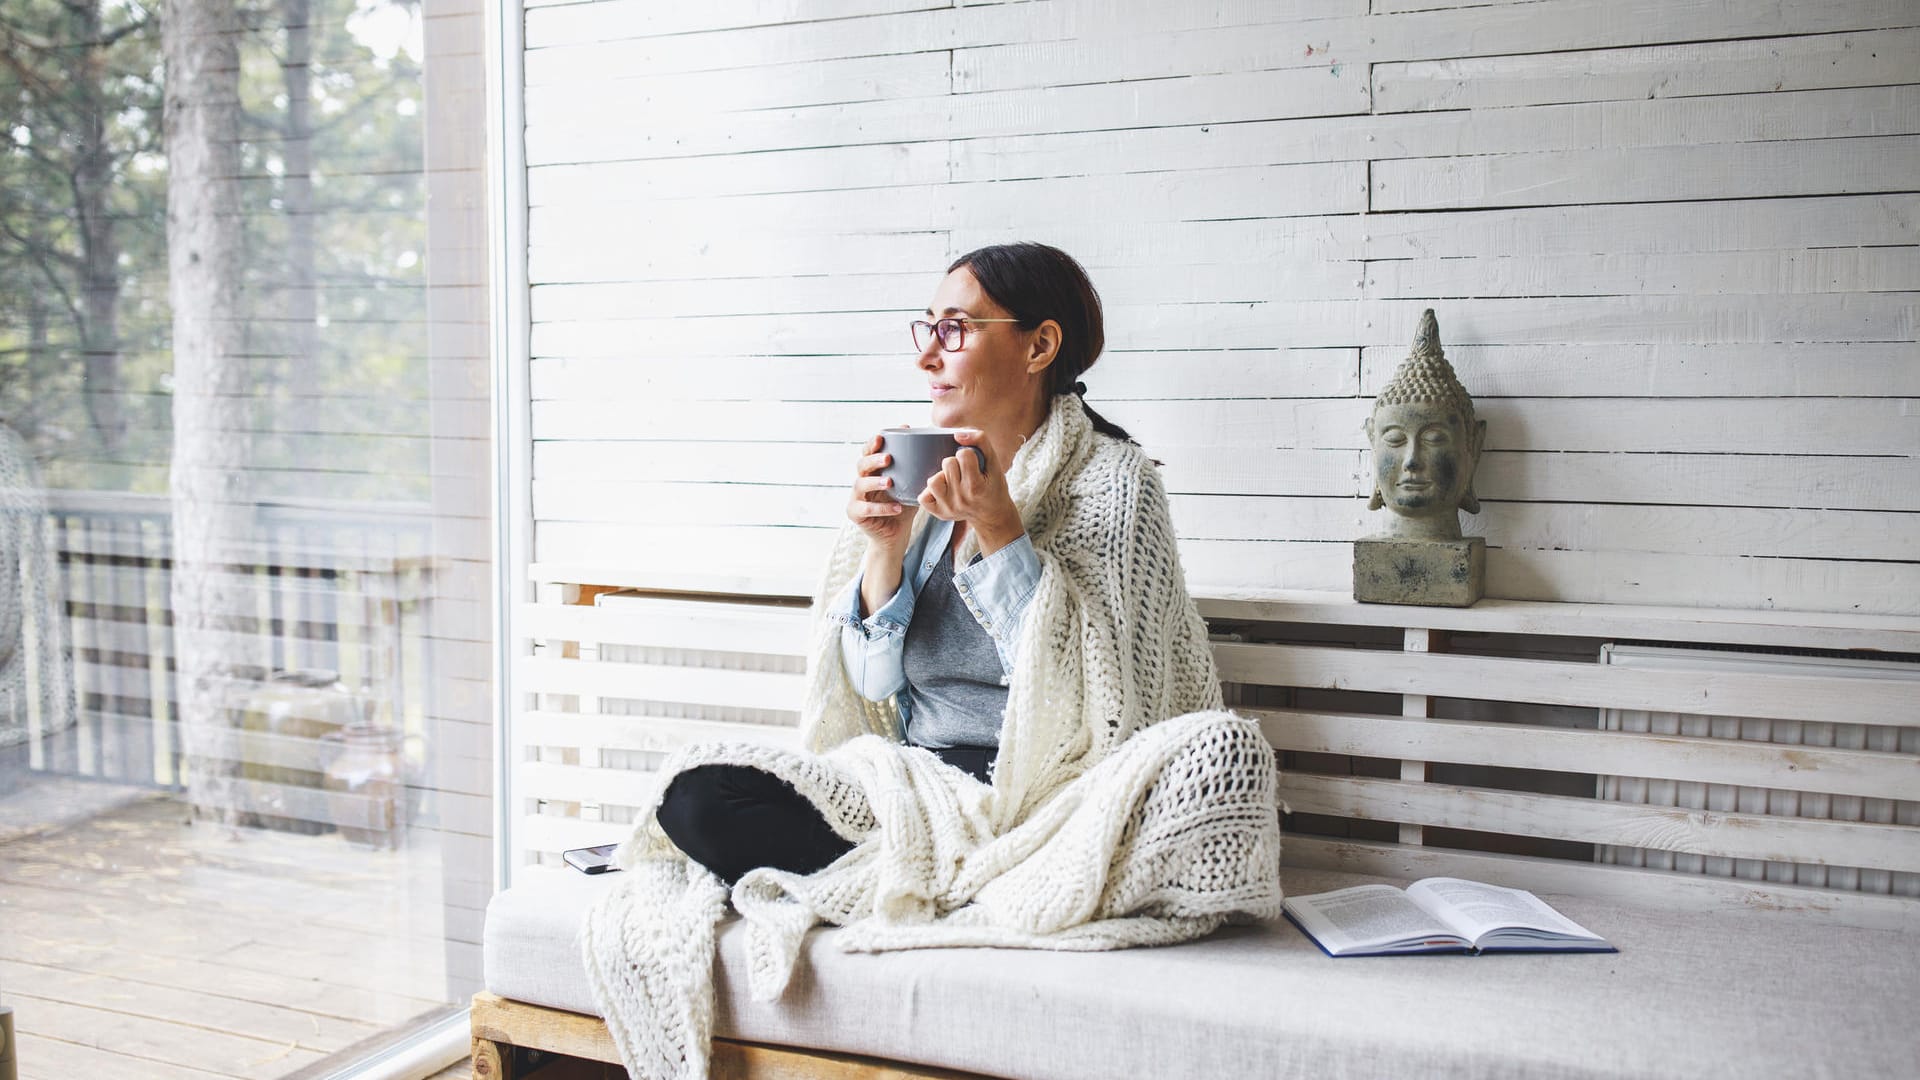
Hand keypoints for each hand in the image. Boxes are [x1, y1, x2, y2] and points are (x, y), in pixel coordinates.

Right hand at [847, 430, 917, 550]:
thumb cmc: (903, 508)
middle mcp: (862, 481)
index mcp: (873, 472)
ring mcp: (856, 497)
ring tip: (889, 482)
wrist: (895, 536)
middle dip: (873, 459)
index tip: (883, 436)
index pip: (868, 452)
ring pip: (860, 484)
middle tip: (888, 458)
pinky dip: (881, 508)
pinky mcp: (855, 513)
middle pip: (861, 465)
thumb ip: (918, 471)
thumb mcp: (911, 487)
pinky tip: (896, 507)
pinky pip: (866, 509)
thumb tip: (938, 450)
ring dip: (875, 482)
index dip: (873, 443)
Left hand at [918, 429, 1022, 553]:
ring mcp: (949, 507)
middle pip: (947, 464)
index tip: (975, 464)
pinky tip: (942, 491)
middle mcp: (962, 499)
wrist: (992, 514)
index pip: (963, 454)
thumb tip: (957, 434)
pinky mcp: (939, 513)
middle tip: (965, 472)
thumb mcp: (994, 462)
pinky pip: (923, 497)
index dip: (969, 454)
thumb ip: (981, 441)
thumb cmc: (993, 485)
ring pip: (933, 480)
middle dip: (956, 463)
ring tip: (952, 480)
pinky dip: (930, 492)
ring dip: (942, 476)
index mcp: (977, 486)